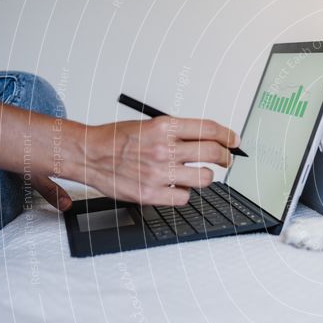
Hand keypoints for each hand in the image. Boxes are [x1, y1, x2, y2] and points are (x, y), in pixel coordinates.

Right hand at [77, 116, 239, 204]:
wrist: (88, 154)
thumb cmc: (116, 140)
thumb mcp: (149, 125)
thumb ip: (178, 133)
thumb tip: (208, 140)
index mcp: (164, 127)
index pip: (209, 129)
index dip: (228, 135)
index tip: (235, 141)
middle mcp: (163, 149)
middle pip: (212, 153)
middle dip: (226, 157)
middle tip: (227, 159)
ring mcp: (158, 173)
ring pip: (204, 178)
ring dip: (206, 177)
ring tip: (198, 174)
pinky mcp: (151, 194)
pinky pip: (184, 197)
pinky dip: (183, 193)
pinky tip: (176, 187)